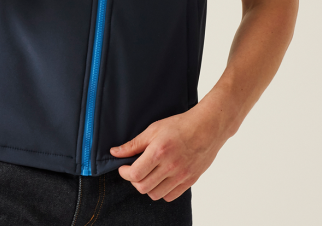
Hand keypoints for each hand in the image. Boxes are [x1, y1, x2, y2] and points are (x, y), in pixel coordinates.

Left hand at [109, 103, 226, 202]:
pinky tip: (161, 179)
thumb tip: (115, 152)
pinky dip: (162, 191)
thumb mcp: (153, 129)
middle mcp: (170, 166)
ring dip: (147, 187)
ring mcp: (181, 176)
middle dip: (134, 180)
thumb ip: (134, 144)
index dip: (124, 173)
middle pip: (143, 187)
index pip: (135, 174)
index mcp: (159, 152)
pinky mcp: (190, 181)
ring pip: (155, 195)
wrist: (207, 128)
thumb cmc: (180, 125)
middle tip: (134, 170)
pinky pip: (170, 196)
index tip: (123, 167)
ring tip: (148, 174)